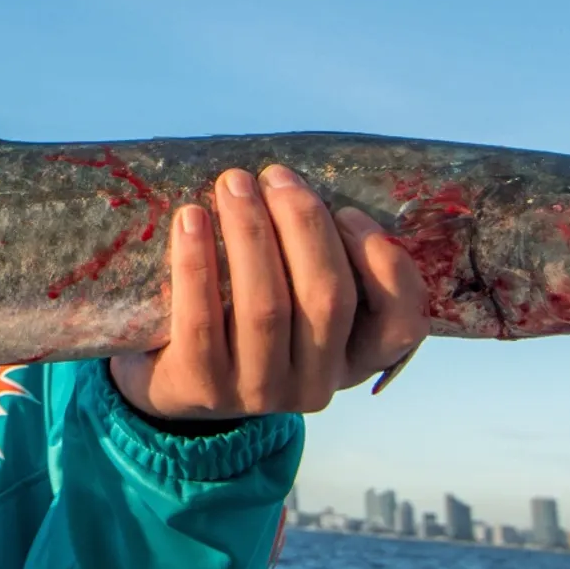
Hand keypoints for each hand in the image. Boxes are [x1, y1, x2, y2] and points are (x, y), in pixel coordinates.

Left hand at [108, 165, 427, 421]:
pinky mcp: (202, 388)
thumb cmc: (243, 321)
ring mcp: (259, 392)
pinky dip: (197, 261)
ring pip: (266, 306)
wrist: (168, 381)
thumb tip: (307, 187)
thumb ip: (316, 263)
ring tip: (233, 183)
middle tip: (276, 176)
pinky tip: (190, 218)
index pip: (401, 324)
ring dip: (250, 231)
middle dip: (304, 223)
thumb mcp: (297, 308)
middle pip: (326, 298)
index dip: (384, 263)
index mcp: (352, 361)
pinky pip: (202, 319)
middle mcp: (315, 385)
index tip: (348, 210)